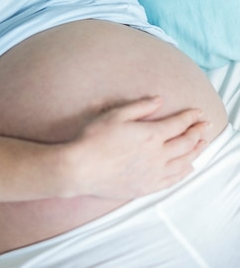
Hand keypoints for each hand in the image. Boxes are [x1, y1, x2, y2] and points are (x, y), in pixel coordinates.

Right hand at [68, 96, 207, 200]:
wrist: (80, 168)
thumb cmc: (94, 138)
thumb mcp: (115, 114)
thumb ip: (139, 106)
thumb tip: (158, 100)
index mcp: (150, 135)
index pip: (178, 124)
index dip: (190, 117)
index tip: (198, 112)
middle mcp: (157, 155)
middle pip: (186, 143)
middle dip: (198, 133)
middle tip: (206, 126)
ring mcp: (153, 173)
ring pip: (183, 163)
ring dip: (196, 152)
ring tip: (202, 144)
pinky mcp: (146, 187)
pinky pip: (172, 180)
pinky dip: (184, 172)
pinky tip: (187, 168)